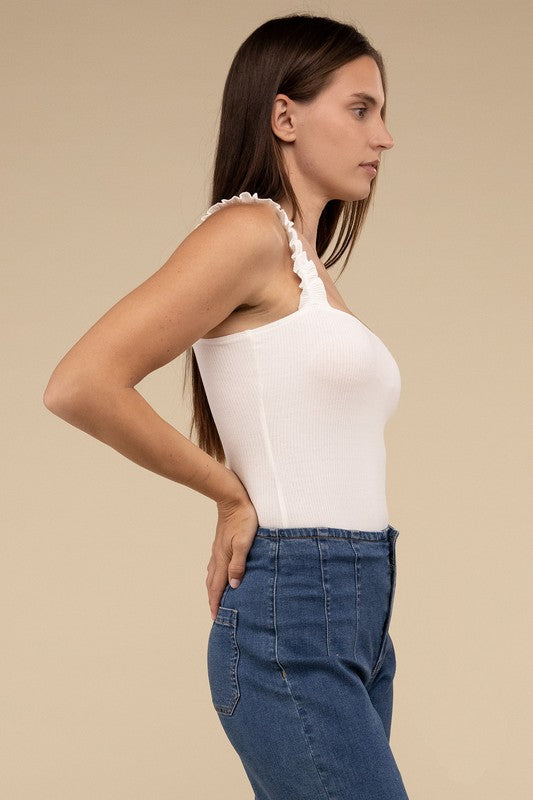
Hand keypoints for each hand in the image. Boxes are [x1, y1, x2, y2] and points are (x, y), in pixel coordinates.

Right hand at [206, 494, 258, 620]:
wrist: (232, 499)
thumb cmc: (243, 519)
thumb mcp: (244, 542)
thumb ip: (238, 564)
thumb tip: (233, 586)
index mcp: (223, 559)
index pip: (218, 586)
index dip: (216, 603)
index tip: (215, 617)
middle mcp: (218, 557)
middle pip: (212, 583)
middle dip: (213, 599)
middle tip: (215, 614)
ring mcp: (218, 550)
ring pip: (212, 574)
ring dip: (213, 588)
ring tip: (216, 598)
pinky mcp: (221, 544)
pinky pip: (215, 565)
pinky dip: (215, 576)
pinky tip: (220, 574)